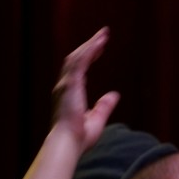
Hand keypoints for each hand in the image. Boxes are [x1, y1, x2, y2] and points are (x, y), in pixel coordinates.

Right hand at [49, 28, 119, 153]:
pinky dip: (89, 51)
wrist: (67, 144)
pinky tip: (100, 42)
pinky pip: (80, 62)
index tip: (100, 47)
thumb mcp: (96, 119)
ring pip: (77, 58)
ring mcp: (65, 85)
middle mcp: (64, 87)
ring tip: (104, 34)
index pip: (79, 69)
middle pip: (76, 59)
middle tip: (103, 34)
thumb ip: (104, 106)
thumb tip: (114, 95)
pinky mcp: (70, 85)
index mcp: (69, 94)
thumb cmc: (79, 138)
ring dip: (90, 44)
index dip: (89, 56)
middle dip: (89, 45)